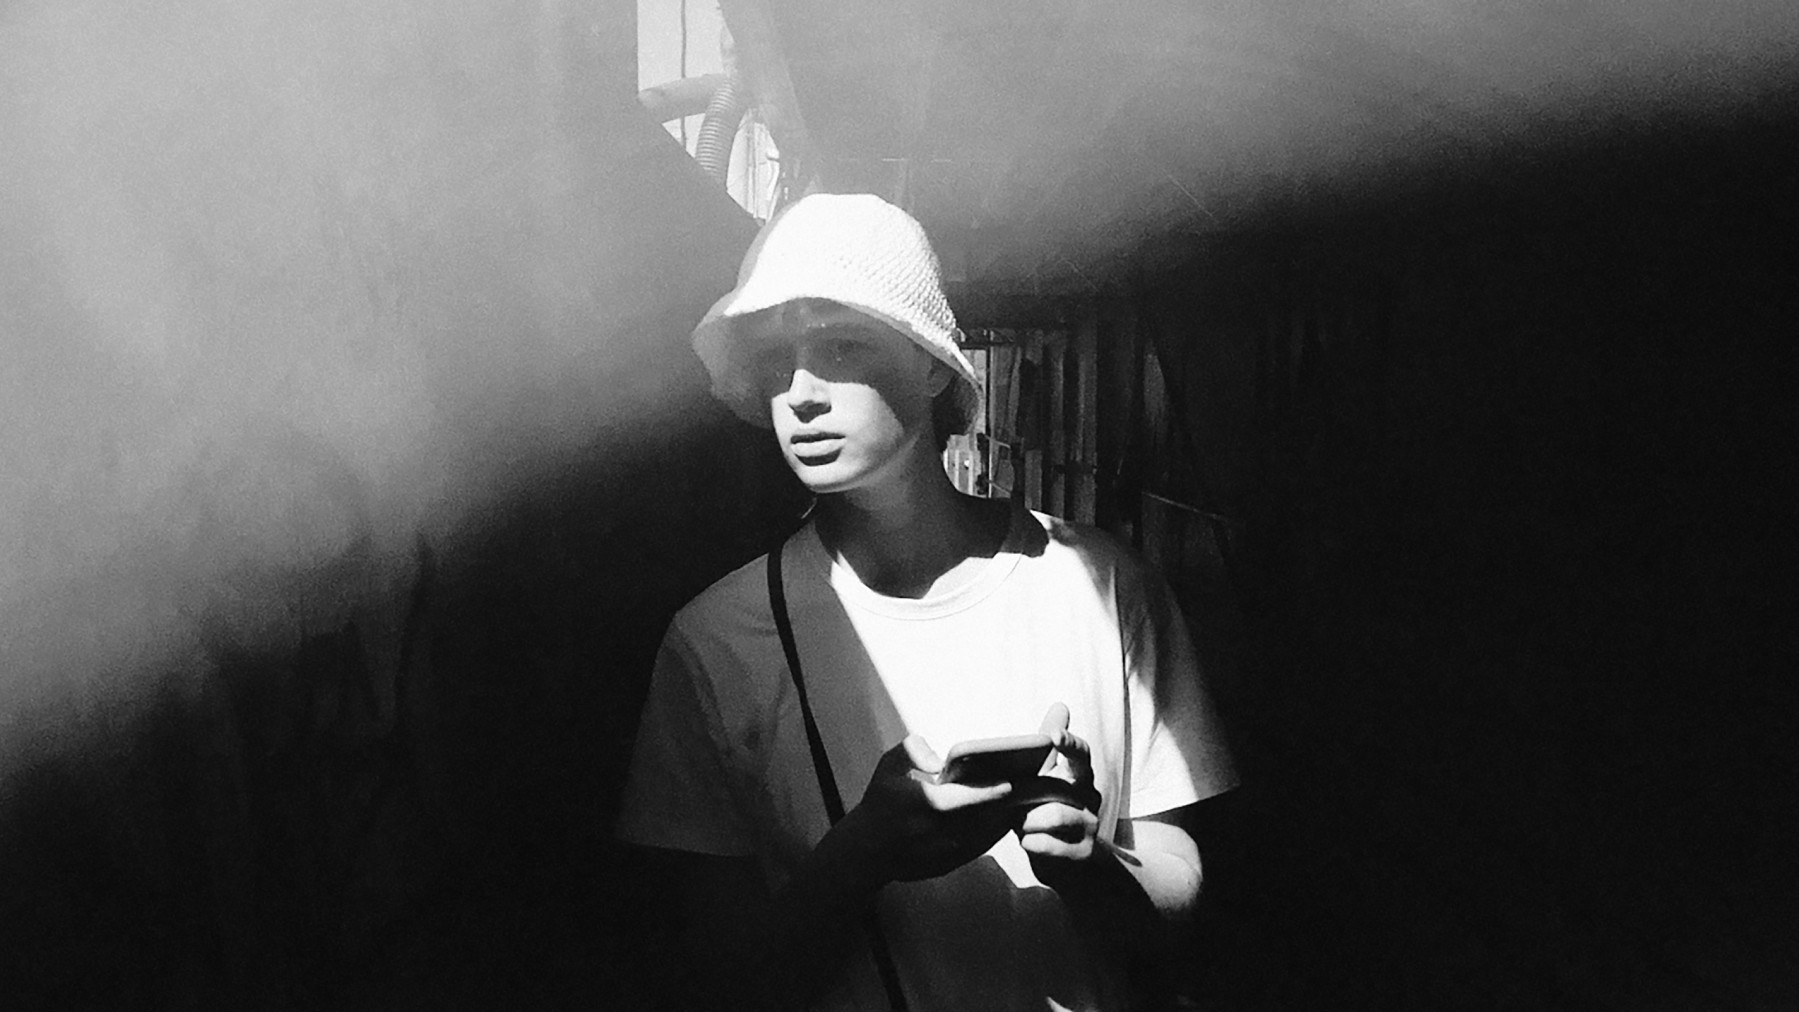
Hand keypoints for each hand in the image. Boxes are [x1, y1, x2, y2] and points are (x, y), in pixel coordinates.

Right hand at [841, 734, 1018, 882]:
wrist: (868, 849)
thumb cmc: (881, 802)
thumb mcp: (888, 766)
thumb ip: (913, 749)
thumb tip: (938, 759)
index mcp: (925, 805)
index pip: (964, 798)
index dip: (989, 791)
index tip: (1011, 783)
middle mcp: (939, 832)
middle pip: (983, 817)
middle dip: (1007, 802)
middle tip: (1033, 787)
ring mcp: (946, 851)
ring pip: (987, 834)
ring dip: (1007, 818)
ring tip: (1027, 799)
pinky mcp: (951, 864)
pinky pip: (982, 846)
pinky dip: (996, 832)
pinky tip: (1008, 816)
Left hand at [1016, 708, 1102, 881]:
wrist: (1071, 864)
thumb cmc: (1049, 814)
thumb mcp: (1049, 778)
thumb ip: (1050, 746)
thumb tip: (1060, 705)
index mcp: (1080, 776)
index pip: (1081, 754)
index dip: (1068, 742)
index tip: (1052, 735)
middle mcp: (1091, 798)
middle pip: (1066, 786)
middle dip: (1033, 791)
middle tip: (1011, 796)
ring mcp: (1091, 826)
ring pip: (1056, 816)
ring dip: (1028, 820)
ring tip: (1018, 824)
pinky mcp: (1085, 854)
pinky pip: (1052, 845)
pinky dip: (1034, 843)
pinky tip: (1027, 842)